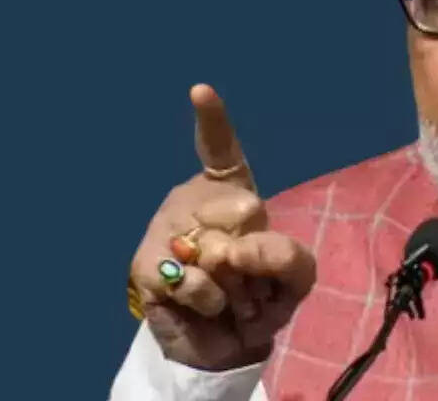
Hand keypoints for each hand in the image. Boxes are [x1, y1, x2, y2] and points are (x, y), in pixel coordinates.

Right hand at [128, 84, 316, 370]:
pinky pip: (195, 280)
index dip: (212, 120)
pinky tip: (204, 305)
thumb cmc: (259, 298)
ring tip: (228, 296)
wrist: (225, 346)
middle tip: (249, 277)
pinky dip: (211, 300)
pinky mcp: (145, 267)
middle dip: (258, 251)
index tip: (200, 90)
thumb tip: (236, 252)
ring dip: (236, 284)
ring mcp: (166, 233)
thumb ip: (285, 258)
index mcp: (229, 194)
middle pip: (244, 208)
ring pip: (220, 250)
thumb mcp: (292, 278)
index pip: (220, 150)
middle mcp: (193, 203)